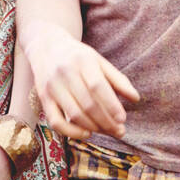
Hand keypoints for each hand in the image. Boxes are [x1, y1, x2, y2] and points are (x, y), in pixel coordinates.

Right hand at [24, 28, 139, 139]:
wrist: (45, 45)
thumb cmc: (78, 56)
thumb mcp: (98, 60)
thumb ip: (117, 79)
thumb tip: (135, 98)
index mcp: (82, 60)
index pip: (97, 86)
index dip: (111, 105)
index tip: (123, 119)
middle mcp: (64, 73)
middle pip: (87, 104)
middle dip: (106, 122)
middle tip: (119, 131)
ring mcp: (52, 86)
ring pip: (74, 114)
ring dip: (93, 127)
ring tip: (108, 131)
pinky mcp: (43, 98)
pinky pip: (55, 121)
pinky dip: (71, 132)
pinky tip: (87, 133)